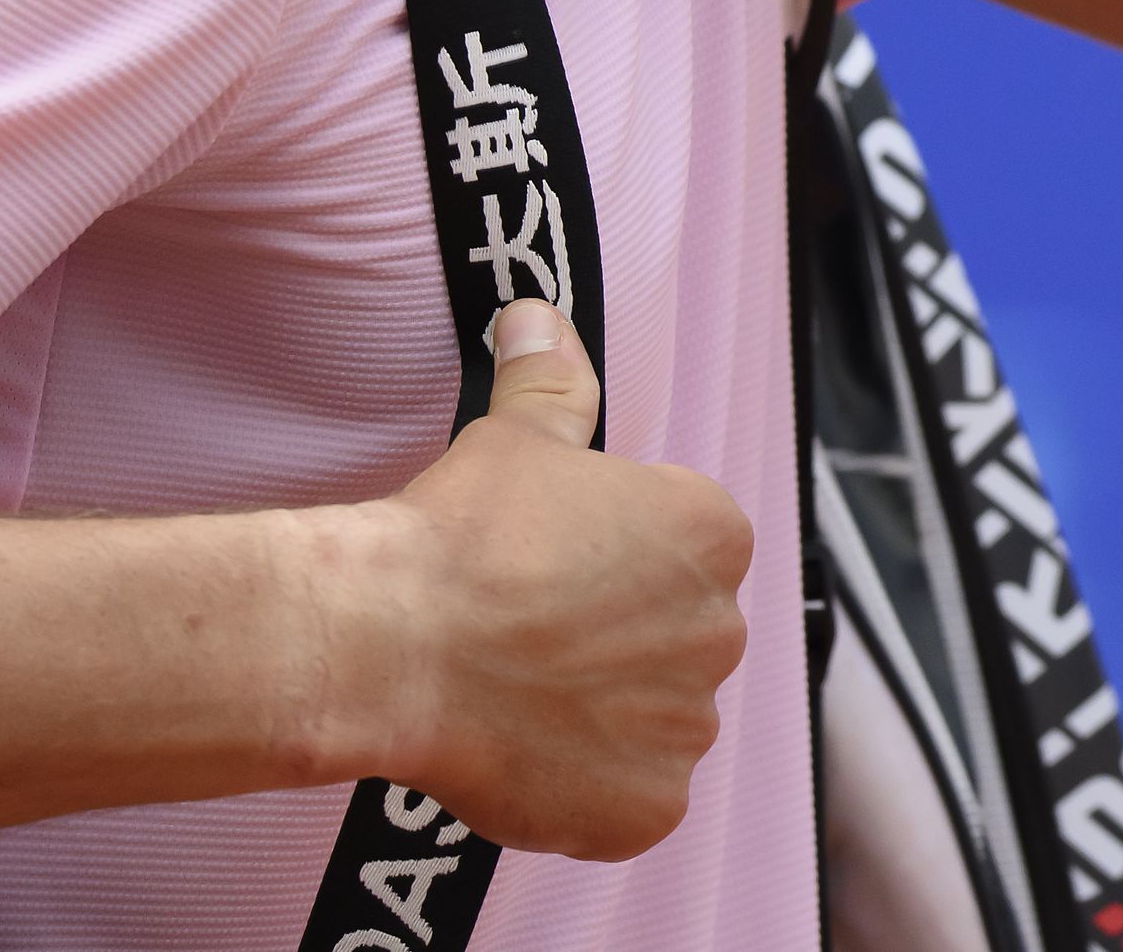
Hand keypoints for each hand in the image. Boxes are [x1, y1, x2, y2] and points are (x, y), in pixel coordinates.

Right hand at [336, 302, 752, 859]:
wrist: (400, 642)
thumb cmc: (462, 535)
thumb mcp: (513, 437)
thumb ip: (549, 380)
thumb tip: (538, 314)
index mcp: (710, 533)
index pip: (686, 546)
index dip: (616, 555)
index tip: (555, 561)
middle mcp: (721, 630)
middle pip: (675, 635)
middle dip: (618, 637)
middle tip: (529, 628)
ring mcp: (687, 728)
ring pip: (653, 720)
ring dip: (603, 714)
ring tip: (515, 690)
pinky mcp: (647, 809)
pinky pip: (627, 800)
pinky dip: (583, 787)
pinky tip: (519, 749)